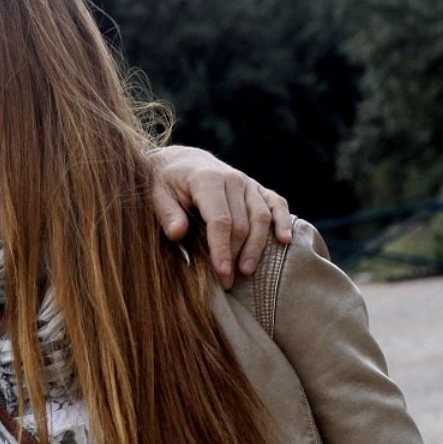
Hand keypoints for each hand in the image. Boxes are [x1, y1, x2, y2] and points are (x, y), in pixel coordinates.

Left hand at [148, 145, 293, 285]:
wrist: (183, 162)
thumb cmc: (166, 183)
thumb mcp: (157, 194)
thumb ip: (167, 213)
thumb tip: (177, 234)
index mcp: (208, 180)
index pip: (220, 221)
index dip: (222, 249)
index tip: (221, 273)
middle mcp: (233, 179)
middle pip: (242, 224)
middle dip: (236, 255)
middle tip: (227, 282)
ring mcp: (248, 183)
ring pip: (262, 217)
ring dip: (257, 246)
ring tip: (248, 271)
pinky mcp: (258, 188)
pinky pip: (277, 203)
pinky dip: (283, 221)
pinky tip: (285, 241)